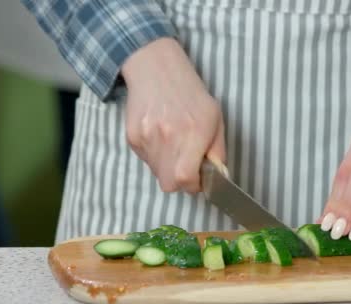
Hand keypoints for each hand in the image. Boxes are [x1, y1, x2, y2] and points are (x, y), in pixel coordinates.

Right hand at [122, 38, 225, 192]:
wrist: (157, 71)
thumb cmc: (191, 95)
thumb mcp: (215, 119)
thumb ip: (218, 151)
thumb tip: (218, 177)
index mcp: (192, 133)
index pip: (185, 179)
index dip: (193, 185)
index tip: (197, 179)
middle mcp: (167, 137)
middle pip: (168, 184)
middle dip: (179, 181)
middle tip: (186, 166)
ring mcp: (146, 137)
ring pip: (156, 173)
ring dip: (166, 167)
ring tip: (172, 144)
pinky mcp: (132, 137)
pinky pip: (145, 160)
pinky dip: (154, 156)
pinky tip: (159, 136)